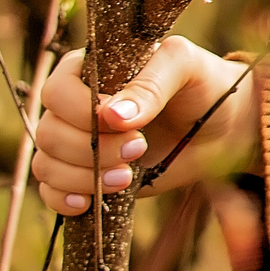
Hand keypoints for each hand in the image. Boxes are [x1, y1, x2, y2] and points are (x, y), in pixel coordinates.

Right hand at [33, 35, 259, 215]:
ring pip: (46, 163)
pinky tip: (89, 202)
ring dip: (82, 176)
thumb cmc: (204, 84)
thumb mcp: (186, 68)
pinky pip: (50, 190)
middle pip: (49, 132)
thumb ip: (152, 84)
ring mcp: (78, 141)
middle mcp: (76, 105)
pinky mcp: (85, 173)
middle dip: (91, 148)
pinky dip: (63, 198)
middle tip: (139, 148)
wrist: (223, 126)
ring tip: (127, 176)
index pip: (57, 90)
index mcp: (92, 69)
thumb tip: (112, 116)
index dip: (81, 112)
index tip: (126, 123)